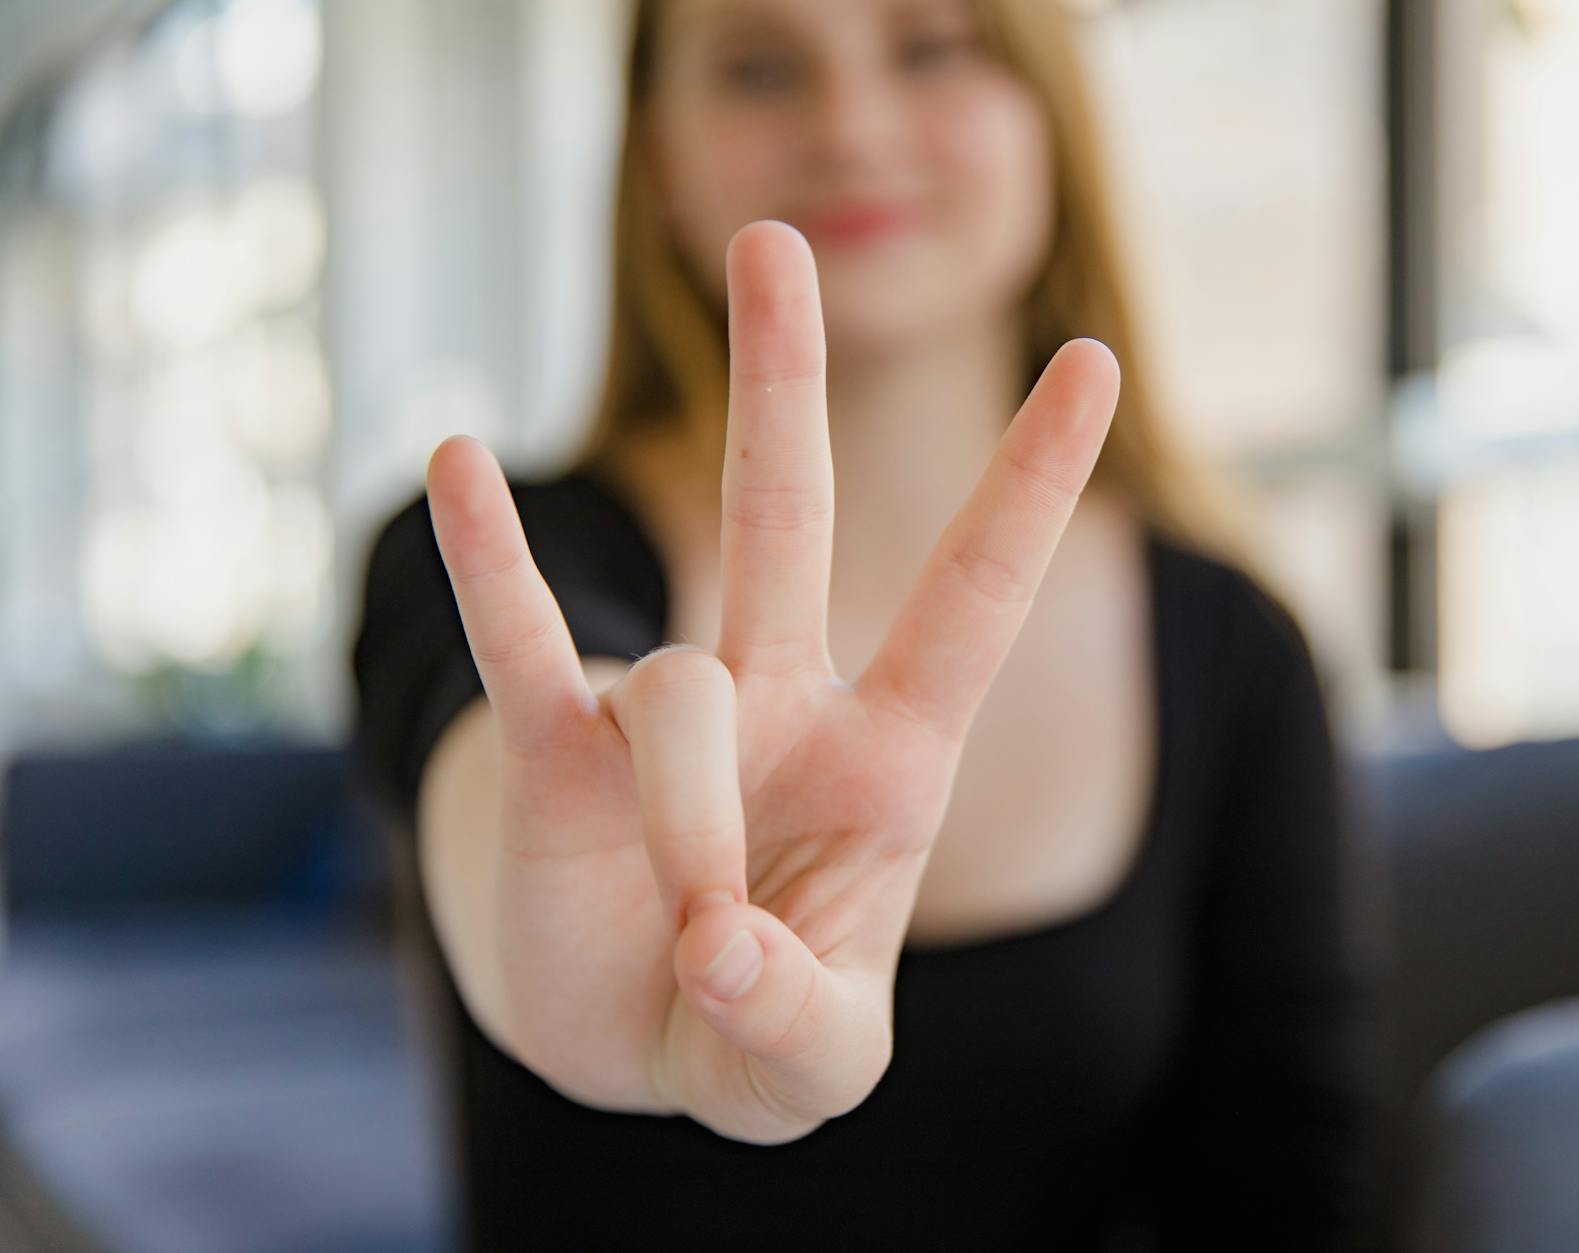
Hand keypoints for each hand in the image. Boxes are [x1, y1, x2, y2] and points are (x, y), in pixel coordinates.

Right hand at [424, 219, 1119, 1144]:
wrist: (630, 1043)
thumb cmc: (756, 1029)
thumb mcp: (814, 1067)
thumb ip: (797, 1022)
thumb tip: (713, 945)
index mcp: (885, 758)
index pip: (971, 597)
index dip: (1030, 483)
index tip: (1094, 360)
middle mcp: (776, 702)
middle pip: (785, 511)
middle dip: (780, 382)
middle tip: (775, 237)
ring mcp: (662, 714)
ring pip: (677, 702)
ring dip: (686, 840)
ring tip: (683, 948)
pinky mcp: (555, 752)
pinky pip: (525, 653)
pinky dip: (493, 571)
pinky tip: (454, 460)